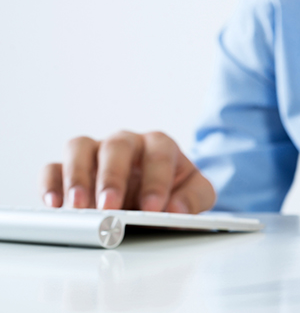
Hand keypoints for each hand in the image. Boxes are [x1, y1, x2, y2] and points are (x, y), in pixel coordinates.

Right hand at [41, 131, 215, 212]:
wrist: (157, 196)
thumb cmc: (175, 191)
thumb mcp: (196, 194)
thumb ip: (194, 199)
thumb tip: (177, 209)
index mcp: (159, 144)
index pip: (159, 152)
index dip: (156, 180)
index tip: (154, 207)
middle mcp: (126, 143)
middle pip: (116, 146)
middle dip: (113, 178)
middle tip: (111, 208)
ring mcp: (95, 152)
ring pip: (79, 148)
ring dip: (77, 177)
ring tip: (79, 207)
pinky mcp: (69, 168)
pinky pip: (53, 167)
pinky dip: (51, 184)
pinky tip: (55, 205)